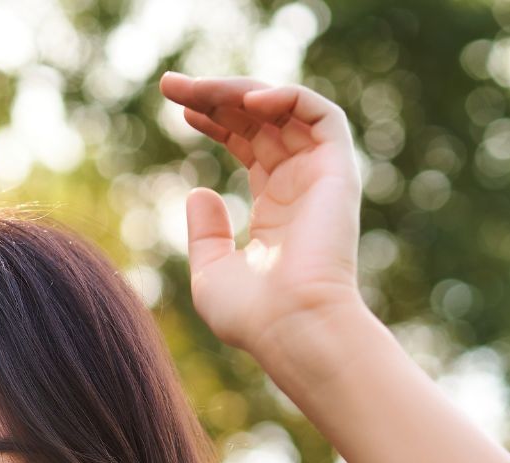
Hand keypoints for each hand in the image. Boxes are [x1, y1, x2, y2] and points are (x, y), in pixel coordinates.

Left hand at [158, 73, 365, 369]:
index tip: (178, 107)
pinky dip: (287, 97)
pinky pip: (321, 114)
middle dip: (216, 96)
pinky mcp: (338, 171)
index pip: (249, 145)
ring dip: (241, 90)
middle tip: (172, 85)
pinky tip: (246, 103)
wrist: (294, 329)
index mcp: (276, 209)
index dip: (215, 120)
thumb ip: (205, 234)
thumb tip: (198, 191)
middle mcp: (300, 187)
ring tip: (198, 89)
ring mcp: (320, 177)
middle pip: (260, 121)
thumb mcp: (212, 272)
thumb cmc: (254, 317)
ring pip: (285, 109)